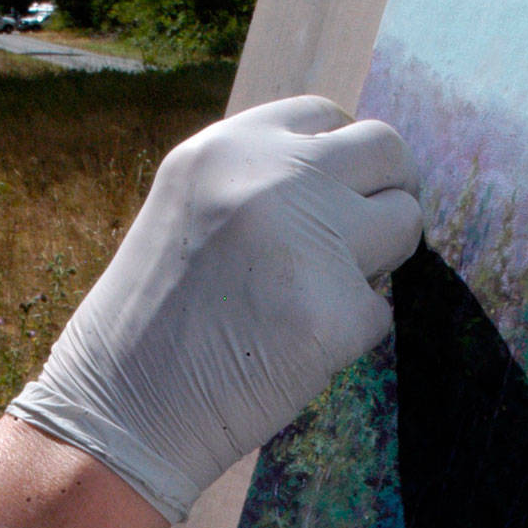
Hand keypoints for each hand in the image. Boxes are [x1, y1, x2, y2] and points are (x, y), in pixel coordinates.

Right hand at [7, 95, 422, 521]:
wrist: (121, 411)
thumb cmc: (154, 324)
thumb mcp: (191, 212)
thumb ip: (261, 183)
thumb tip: (351, 180)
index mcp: (228, 148)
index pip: (326, 116)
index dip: (343, 161)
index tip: (339, 198)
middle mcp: (273, 178)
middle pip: (387, 150)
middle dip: (389, 193)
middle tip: (370, 241)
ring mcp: (310, 241)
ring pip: (406, 221)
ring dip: (383, 259)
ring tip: (321, 298)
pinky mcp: (336, 312)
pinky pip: (382, 308)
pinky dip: (353, 333)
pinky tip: (295, 351)